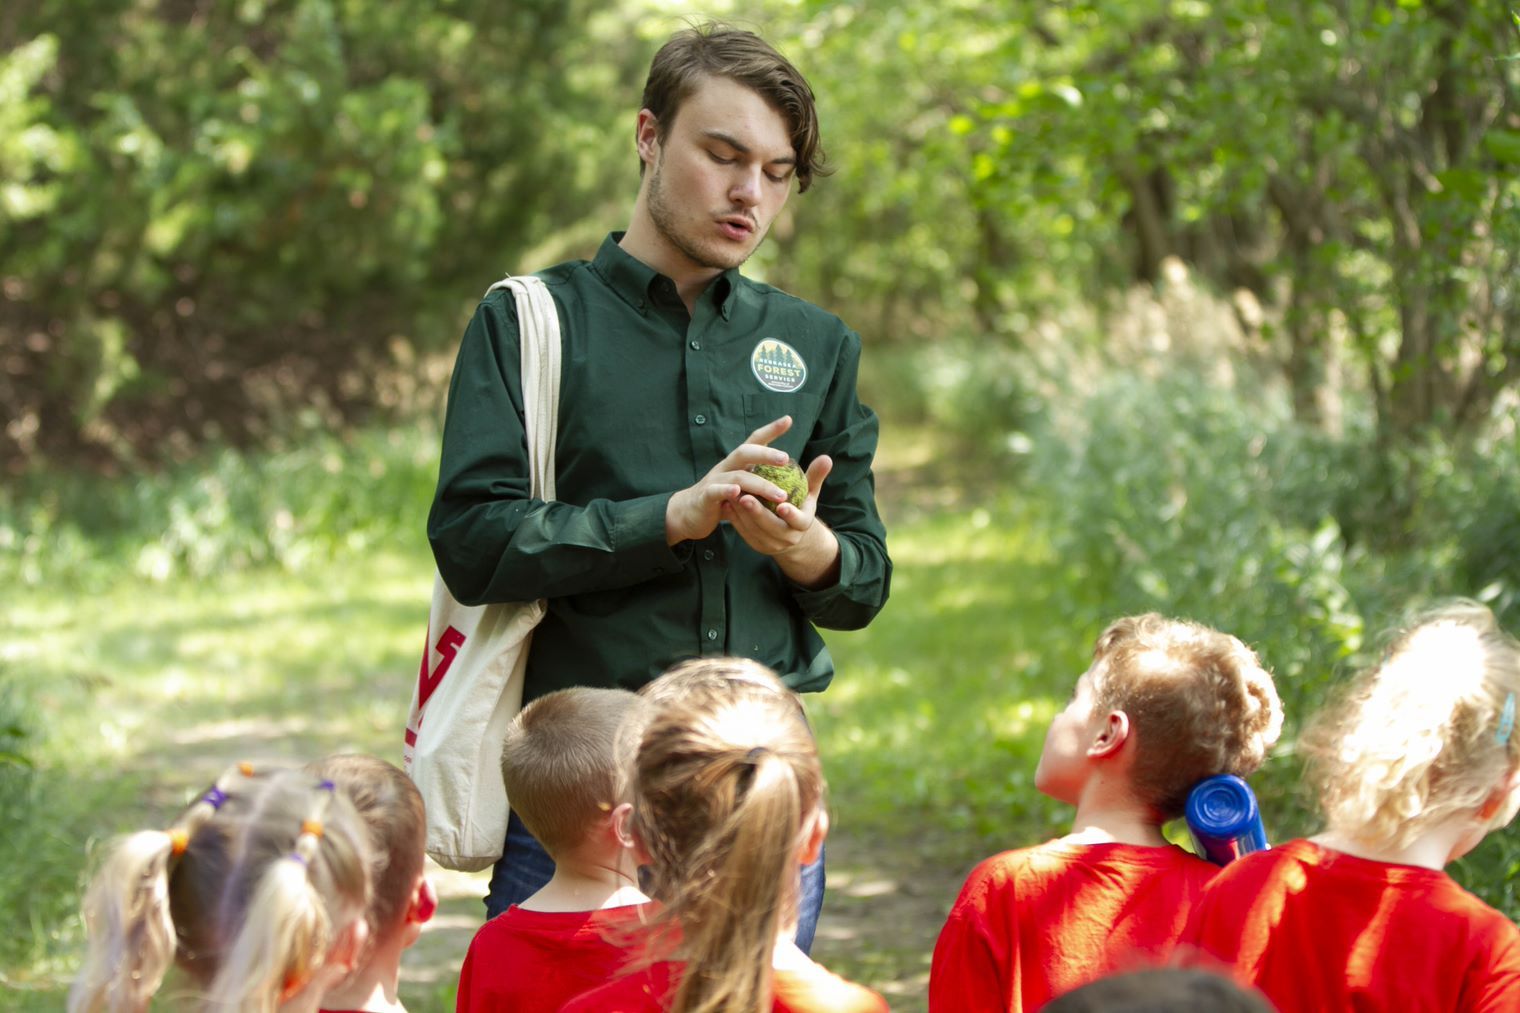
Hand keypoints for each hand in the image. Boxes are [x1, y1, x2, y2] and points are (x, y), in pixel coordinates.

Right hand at [665, 416, 797, 544]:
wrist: (689, 513)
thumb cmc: (722, 498)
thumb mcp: (742, 485)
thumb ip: (758, 479)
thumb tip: (788, 478)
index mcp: (736, 462)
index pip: (754, 440)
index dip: (770, 429)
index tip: (788, 419)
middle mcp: (726, 466)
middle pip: (745, 452)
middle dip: (766, 454)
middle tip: (786, 458)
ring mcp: (714, 480)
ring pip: (738, 476)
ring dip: (760, 485)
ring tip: (780, 495)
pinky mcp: (705, 496)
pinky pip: (716, 491)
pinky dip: (727, 490)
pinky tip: (738, 492)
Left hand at [722, 452, 840, 589]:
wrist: (790, 531)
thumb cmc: (800, 504)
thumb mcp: (809, 491)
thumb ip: (816, 476)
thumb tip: (826, 457)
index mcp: (803, 524)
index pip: (799, 521)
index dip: (791, 514)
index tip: (782, 505)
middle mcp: (788, 538)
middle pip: (772, 527)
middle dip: (758, 513)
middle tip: (745, 497)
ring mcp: (771, 544)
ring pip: (755, 530)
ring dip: (742, 514)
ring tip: (732, 495)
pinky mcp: (757, 545)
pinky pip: (744, 532)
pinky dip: (735, 519)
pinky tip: (727, 503)